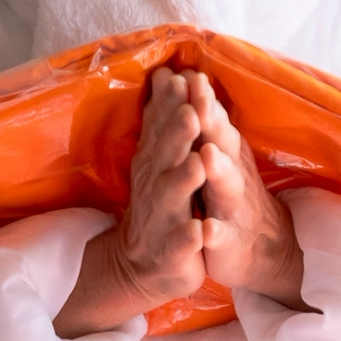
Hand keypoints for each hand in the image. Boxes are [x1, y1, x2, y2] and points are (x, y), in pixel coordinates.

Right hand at [53, 69, 206, 335]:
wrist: (142, 267)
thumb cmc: (160, 204)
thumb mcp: (159, 159)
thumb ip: (162, 119)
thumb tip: (164, 73)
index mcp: (158, 162)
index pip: (162, 127)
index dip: (170, 104)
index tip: (181, 76)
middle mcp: (157, 186)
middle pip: (167, 156)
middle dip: (178, 134)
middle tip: (190, 110)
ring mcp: (163, 219)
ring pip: (173, 197)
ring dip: (184, 179)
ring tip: (199, 162)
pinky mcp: (174, 252)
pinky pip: (182, 245)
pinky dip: (190, 238)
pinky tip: (199, 231)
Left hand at [182, 72, 308, 308]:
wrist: (262, 249)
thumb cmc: (230, 194)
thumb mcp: (218, 152)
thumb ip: (204, 118)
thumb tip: (188, 75)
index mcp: (226, 151)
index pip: (213, 119)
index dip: (202, 98)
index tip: (188, 74)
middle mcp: (234, 173)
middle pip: (224, 143)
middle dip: (212, 122)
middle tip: (198, 102)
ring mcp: (234, 208)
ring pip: (227, 186)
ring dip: (219, 170)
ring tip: (207, 155)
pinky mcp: (230, 242)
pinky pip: (223, 237)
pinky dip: (215, 233)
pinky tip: (207, 229)